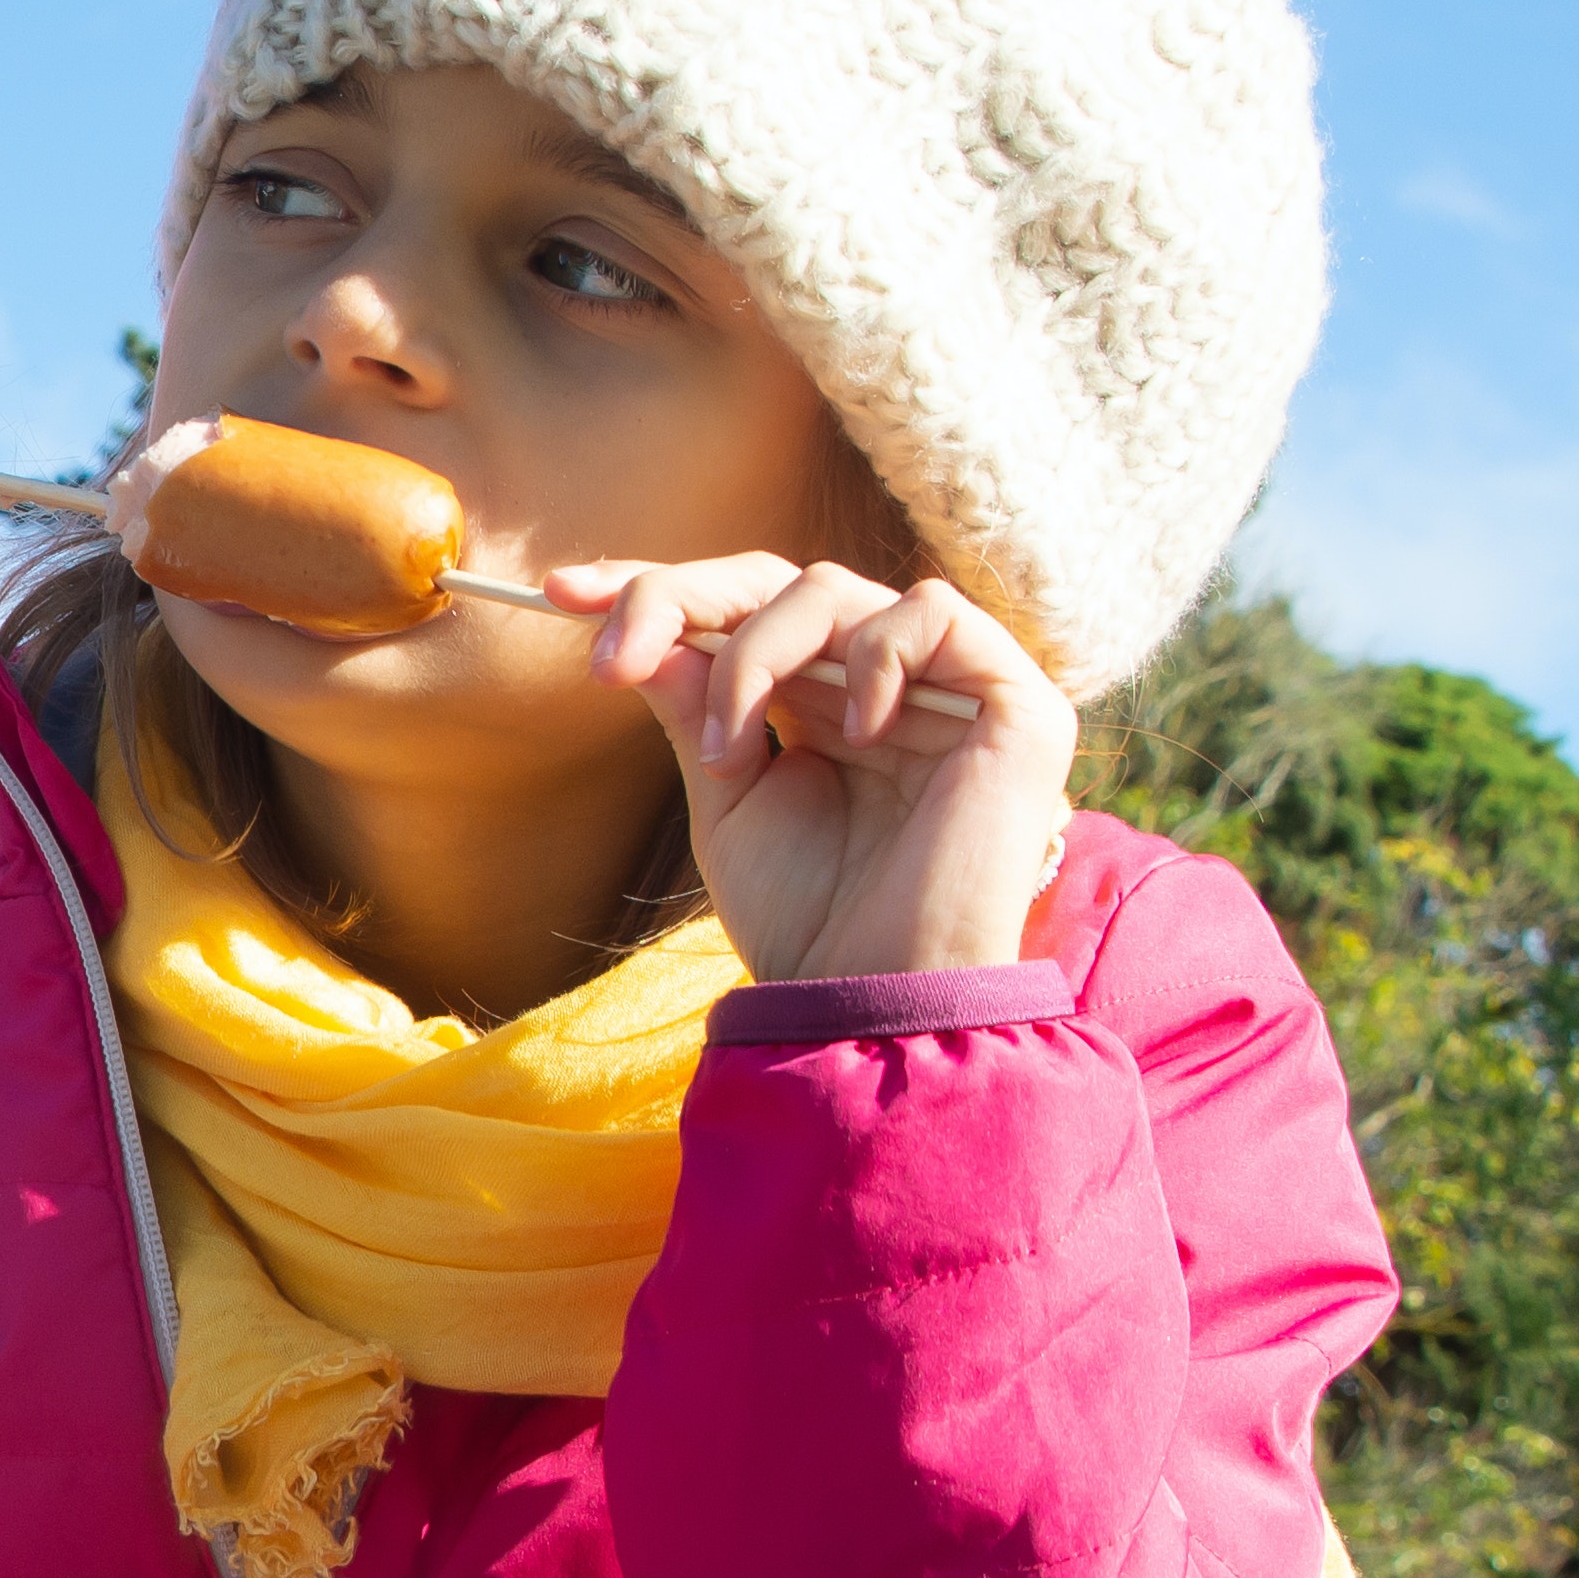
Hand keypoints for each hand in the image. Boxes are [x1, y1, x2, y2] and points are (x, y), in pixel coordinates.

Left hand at [548, 555, 1076, 985]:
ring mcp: (952, 687)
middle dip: (680, 600)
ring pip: (839, 589)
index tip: (561, 596)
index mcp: (820, 703)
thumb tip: (642, 624)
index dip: (657, 591)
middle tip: (611, 662)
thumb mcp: (725, 797)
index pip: (742, 608)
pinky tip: (851, 735)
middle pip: (781, 581)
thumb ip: (696, 704)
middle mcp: (886, 682)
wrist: (870, 996)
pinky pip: (935, 613)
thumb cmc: (805, 920)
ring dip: (756, 655)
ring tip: (730, 755)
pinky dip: (874, 655)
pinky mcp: (1017, 702)